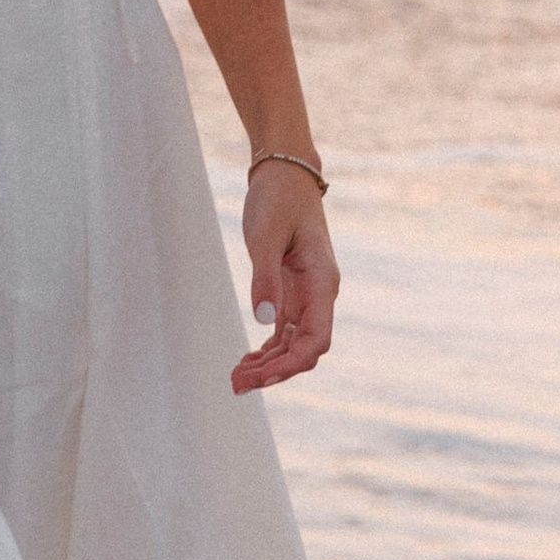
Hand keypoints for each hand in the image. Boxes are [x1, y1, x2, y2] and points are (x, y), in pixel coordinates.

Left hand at [234, 160, 335, 391]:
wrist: (285, 174)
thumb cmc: (278, 199)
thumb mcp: (266, 235)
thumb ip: (265, 277)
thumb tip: (263, 320)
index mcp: (323, 282)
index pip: (317, 340)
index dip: (292, 364)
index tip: (261, 377)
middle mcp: (319, 294)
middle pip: (304, 349)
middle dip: (275, 371)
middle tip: (237, 385)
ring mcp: (306, 295)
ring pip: (293, 344)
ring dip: (269, 365)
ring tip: (236, 379)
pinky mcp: (292, 291)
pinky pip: (283, 331)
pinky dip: (266, 349)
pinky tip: (247, 361)